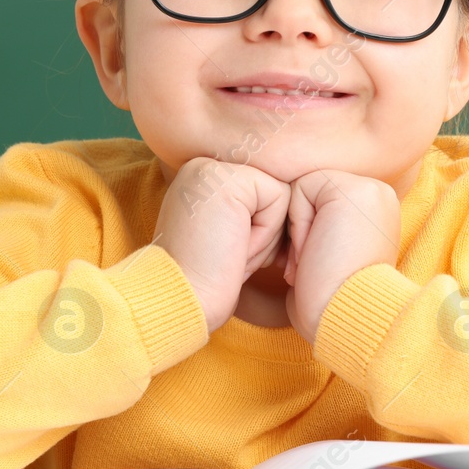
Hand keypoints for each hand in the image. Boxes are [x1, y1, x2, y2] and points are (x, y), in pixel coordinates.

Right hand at [152, 158, 290, 332]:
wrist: (178, 302)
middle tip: (232, 258)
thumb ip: (247, 211)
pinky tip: (237, 249)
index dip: (261, 231)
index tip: (235, 257)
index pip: (261, 192)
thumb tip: (290, 204)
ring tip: (231, 254)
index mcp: (201, 179)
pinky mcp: (228, 179)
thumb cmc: (204, 283)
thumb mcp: (226, 237)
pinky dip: (266, 233)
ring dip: (266, 236)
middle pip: (272, 191)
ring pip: (279, 194)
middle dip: (266, 234)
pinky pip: (279, 197)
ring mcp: (213, 168)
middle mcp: (204, 166)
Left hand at [283, 169, 401, 342]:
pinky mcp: (352, 189)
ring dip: (298, 231)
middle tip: (310, 267)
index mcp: (377, 212)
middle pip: (311, 193)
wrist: (348, 320)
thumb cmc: (333, 303)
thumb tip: (298, 220)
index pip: (320, 202)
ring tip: (312, 262)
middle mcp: (378, 196)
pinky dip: (297, 224)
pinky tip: (313, 251)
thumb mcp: (332, 257)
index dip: (305, 234)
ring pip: (303, 190)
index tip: (313, 269)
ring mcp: (369, 189)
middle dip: (300, 231)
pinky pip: (300, 189)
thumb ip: (323, 228)